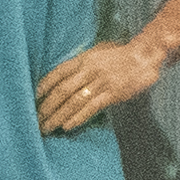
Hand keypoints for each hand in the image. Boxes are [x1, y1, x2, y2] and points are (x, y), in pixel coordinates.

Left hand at [34, 37, 168, 136]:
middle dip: (47, 106)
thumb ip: (82, 64)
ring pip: (74, 101)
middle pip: (62, 90)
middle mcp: (90, 69)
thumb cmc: (121, 55)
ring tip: (48, 127)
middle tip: (36, 120)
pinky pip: (91, 107)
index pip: (58, 72)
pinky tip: (67, 126)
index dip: (45, 85)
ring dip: (59, 116)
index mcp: (84, 59)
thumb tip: (63, 78)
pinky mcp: (113, 93)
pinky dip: (78, 117)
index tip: (34, 98)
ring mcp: (101, 82)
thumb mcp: (98, 53)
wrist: (145, 56)